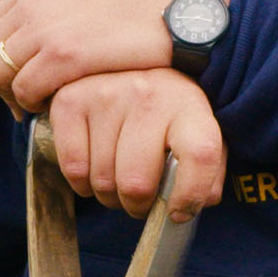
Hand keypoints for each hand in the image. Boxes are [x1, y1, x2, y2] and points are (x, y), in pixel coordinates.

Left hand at [0, 0, 194, 113]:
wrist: (181, 9)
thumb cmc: (139, 9)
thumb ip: (52, 15)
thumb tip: (29, 46)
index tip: (20, 83)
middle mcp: (32, 5)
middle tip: (29, 101)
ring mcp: (46, 29)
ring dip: (16, 98)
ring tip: (46, 104)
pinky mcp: (65, 54)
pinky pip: (25, 91)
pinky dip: (35, 105)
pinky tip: (61, 104)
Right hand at [46, 68, 226, 221]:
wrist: (131, 64)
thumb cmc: (169, 114)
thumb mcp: (200, 137)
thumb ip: (206, 175)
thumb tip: (184, 210)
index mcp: (189, 106)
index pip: (200, 154)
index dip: (189, 195)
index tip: (179, 212)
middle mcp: (149, 95)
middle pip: (137, 184)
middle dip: (138, 205)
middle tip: (141, 198)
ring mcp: (107, 94)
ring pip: (102, 181)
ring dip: (110, 195)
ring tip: (119, 178)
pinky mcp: (71, 101)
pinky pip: (74, 169)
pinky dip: (83, 183)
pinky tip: (95, 167)